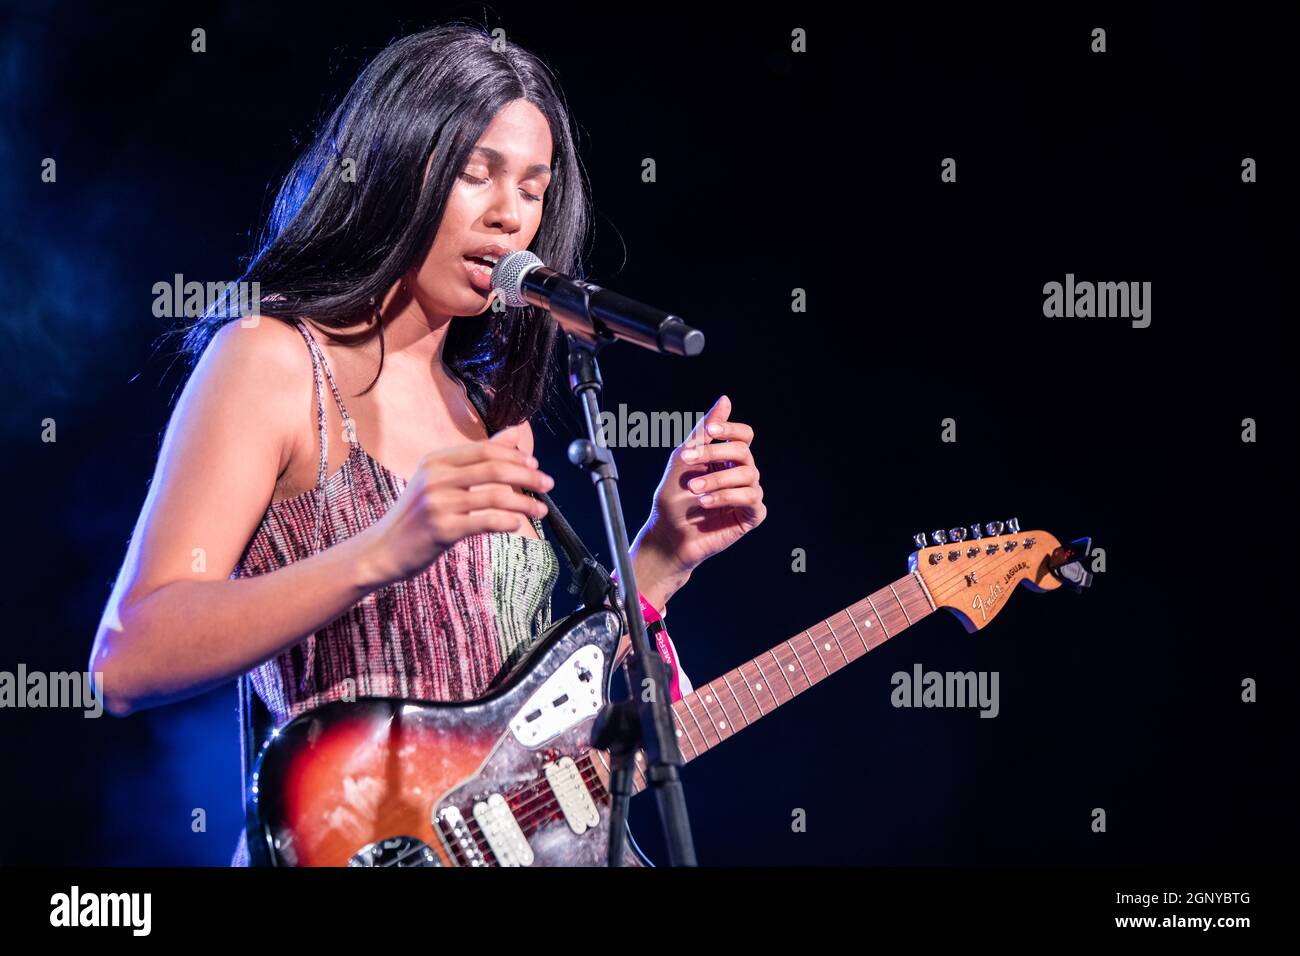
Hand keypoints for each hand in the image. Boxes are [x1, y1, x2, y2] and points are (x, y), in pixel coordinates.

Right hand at [361, 424, 553, 585]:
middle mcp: (436, 477)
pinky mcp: (442, 529)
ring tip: (541, 510)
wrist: (382, 549)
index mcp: (436, 461)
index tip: (535, 464)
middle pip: (495, 469)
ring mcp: (438, 503)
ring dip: (525, 503)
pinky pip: (485, 521)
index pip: (485, 450)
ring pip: (495, 496)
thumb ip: (476, 458)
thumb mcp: (439, 480)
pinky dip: (507, 522)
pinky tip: (518, 525)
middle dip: (528, 476)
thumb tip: (513, 435)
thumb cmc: (416, 515)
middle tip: (548, 484)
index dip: (515, 455)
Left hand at [632, 395, 765, 607]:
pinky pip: (751, 499)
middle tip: (688, 462)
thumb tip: (725, 400)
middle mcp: (741, 474)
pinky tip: (705, 503)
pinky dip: (726, 497)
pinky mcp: (751, 516)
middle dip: (715, 454)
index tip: (710, 431)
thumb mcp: (684, 458)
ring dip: (716, 479)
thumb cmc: (673, 498)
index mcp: (727, 459)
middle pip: (744, 452)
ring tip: (693, 490)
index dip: (730, 429)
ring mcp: (748, 495)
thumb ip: (704, 430)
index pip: (744, 436)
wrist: (667, 534)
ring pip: (747, 475)